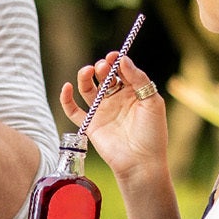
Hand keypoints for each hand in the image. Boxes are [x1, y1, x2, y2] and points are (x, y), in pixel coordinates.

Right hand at [62, 54, 169, 197]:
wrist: (141, 161)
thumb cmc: (152, 133)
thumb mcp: (152, 101)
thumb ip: (139, 79)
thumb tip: (123, 60)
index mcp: (133, 92)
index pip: (121, 70)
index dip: (117, 61)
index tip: (114, 56)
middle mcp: (116, 99)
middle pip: (103, 76)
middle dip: (102, 68)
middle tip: (103, 67)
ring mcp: (102, 111)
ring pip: (87, 89)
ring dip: (85, 76)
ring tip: (88, 71)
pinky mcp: (90, 124)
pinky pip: (73, 110)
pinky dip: (66, 99)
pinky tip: (67, 87)